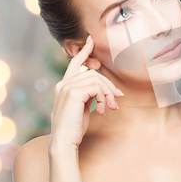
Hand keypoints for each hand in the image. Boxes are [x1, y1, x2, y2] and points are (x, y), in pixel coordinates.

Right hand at [49, 35, 122, 151]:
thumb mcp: (83, 107)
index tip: (91, 39)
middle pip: (94, 73)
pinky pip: (97, 88)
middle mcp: (63, 83)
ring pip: (97, 80)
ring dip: (108, 94)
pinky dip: (104, 98)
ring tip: (110, 108)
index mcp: (64, 85)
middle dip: (109, 86)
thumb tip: (109, 89)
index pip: (74, 63)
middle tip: (117, 100)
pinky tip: (103, 110)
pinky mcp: (74, 93)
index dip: (84, 51)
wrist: (65, 142)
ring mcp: (67, 87)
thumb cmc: (75, 127)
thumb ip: (90, 94)